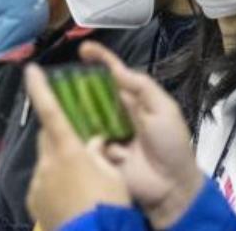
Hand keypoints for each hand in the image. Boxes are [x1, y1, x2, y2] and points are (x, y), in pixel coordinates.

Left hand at [24, 63, 130, 230]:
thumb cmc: (108, 204)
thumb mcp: (113, 175)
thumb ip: (99, 153)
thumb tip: (94, 141)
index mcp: (68, 151)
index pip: (51, 112)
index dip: (40, 89)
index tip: (30, 70)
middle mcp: (47, 164)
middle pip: (47, 138)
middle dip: (58, 134)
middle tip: (77, 141)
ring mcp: (37, 184)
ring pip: (45, 162)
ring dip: (58, 162)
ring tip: (79, 179)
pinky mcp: (34, 202)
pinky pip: (42, 183)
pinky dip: (53, 182)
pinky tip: (70, 196)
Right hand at [79, 41, 205, 228]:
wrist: (171, 186)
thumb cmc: (172, 144)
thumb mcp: (163, 108)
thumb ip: (142, 86)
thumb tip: (117, 68)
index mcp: (135, 100)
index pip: (115, 74)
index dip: (100, 59)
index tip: (83, 49)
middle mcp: (117, 114)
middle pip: (93, 93)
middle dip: (79, 86)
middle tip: (63, 81)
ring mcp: (106, 135)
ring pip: (84, 116)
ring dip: (77, 112)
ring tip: (66, 106)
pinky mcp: (98, 155)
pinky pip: (85, 142)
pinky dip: (88, 140)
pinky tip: (90, 142)